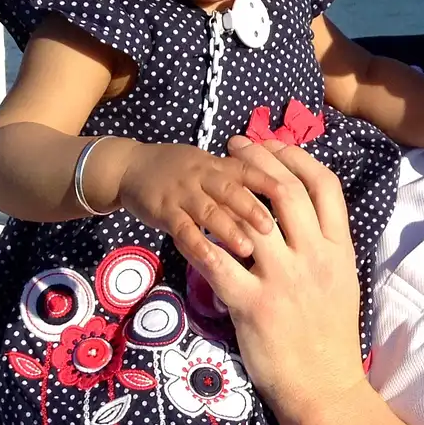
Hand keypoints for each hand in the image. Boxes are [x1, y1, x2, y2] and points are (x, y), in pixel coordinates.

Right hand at [106, 142, 279, 258]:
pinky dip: (196, 244)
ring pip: (208, 210)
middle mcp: (203, 175)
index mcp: (219, 165)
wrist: (132, 166)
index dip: (269, 181)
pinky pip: (181, 228)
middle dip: (252, 208)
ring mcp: (182, 193)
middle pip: (231, 190)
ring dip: (228, 228)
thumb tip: (276, 204)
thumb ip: (237, 184)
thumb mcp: (210, 168)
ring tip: (248, 248)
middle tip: (274, 228)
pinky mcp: (163, 210)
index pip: (248, 170)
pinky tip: (210, 259)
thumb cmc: (181, 172)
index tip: (292, 197)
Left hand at [179, 138, 366, 423]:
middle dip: (257, 160)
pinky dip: (198, 241)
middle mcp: (315, 258)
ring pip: (252, 219)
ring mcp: (284, 281)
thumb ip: (325, 244)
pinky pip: (217, 263)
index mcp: (339, 250)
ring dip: (225, 192)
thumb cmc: (332, 336)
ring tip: (207, 178)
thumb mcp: (342, 281)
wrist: (324, 389)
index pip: (324, 186)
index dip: (297, 157)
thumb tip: (304, 210)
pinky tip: (184, 229)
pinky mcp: (252, 306)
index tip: (274, 143)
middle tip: (235, 146)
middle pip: (285, 191)